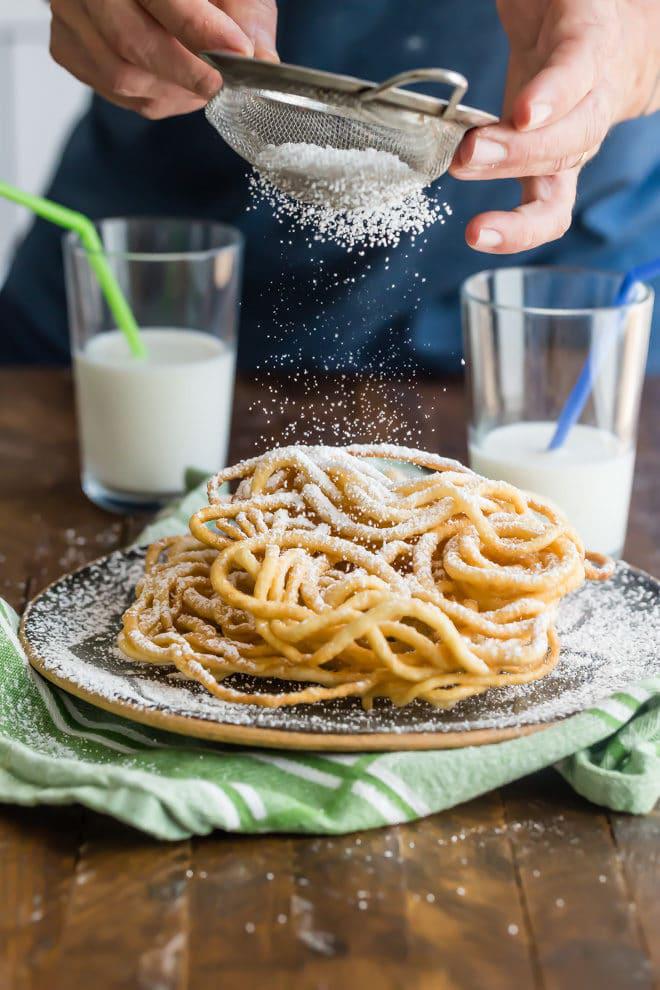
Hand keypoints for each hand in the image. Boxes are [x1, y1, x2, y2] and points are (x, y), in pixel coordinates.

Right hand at [50, 0, 277, 118]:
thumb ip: (246, 16)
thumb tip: (263, 61)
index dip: (199, 28)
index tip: (238, 52)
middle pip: (131, 42)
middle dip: (187, 73)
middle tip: (221, 85)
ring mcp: (70, 16)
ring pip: (120, 76)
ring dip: (171, 92)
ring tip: (202, 85)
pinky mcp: (67, 46)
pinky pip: (111, 91)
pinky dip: (151, 96)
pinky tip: (173, 83)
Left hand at [450, 0, 659, 253]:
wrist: (603, 29)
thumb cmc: (565, 5)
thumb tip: (502, 9)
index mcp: (593, 36)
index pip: (580, 64)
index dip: (554, 92)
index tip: (524, 112)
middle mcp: (595, 93)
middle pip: (572, 133)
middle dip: (520, 153)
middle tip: (468, 156)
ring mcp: (577, 134)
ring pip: (561, 175)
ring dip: (519, 208)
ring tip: (475, 225)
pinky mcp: (554, 163)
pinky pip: (548, 206)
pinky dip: (518, 229)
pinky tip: (482, 237)